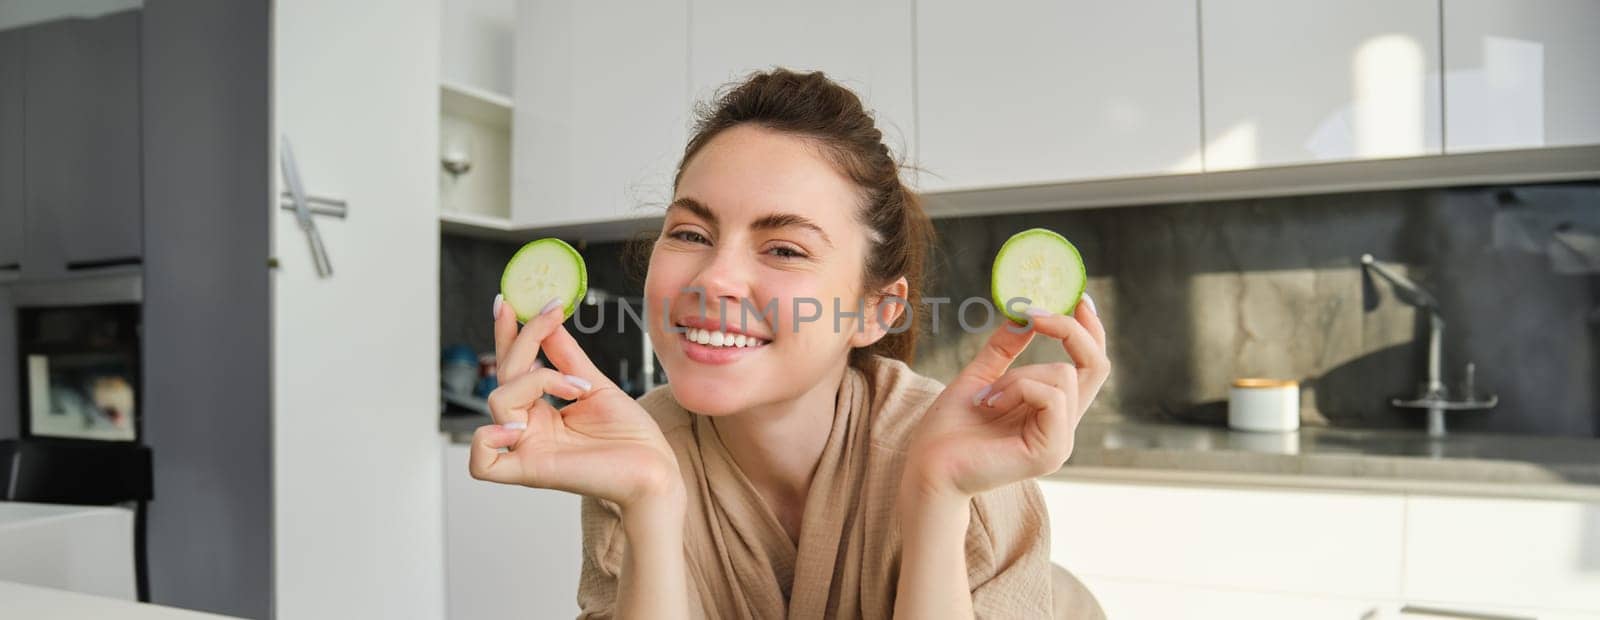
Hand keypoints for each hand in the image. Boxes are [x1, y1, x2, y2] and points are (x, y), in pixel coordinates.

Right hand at [469, 297, 683, 509]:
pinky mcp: (531, 472)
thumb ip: (566, 356)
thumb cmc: (631, 436)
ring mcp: (527, 450)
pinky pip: (482, 463)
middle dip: (526, 340)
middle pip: (504, 376)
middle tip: (552, 316)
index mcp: (541, 412)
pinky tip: (520, 424)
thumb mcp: (595, 384)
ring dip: (537, 380)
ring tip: (577, 388)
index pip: (512, 369)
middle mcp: (529, 429)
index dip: (505, 335)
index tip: (508, 301)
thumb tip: (547, 319)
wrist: (656, 470)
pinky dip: (487, 439)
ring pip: (499, 401)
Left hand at [904, 296, 1109, 499]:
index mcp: (1051, 411)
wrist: (926, 467)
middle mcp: (1063, 427)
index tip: (1078, 297)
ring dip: (1018, 375)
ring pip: (1063, 375)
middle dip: (1070, 330)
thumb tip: (1024, 315)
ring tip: (986, 396)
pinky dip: (1017, 389)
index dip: (1089, 330)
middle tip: (1036, 313)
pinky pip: (1051, 396)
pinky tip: (990, 405)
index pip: (1090, 366)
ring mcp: (1060, 442)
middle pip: (1096, 365)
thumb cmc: (947, 430)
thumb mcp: (979, 376)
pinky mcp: (1050, 452)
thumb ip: (1004, 350)